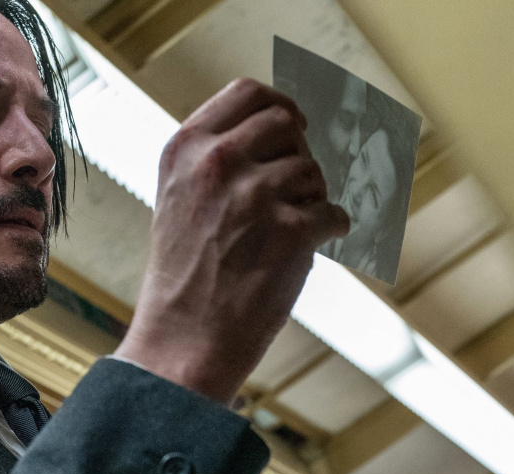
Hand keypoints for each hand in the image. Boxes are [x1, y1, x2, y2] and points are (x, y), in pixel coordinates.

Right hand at [115, 78, 349, 402]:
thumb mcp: (180, 199)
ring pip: (312, 172)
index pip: (247, 93)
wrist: (182, 340)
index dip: (280, 105)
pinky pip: (333, 214)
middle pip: (287, 125)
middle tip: (292, 191)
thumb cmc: (184, 276)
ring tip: (286, 232)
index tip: (294, 127)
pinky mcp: (289, 231)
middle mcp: (217, 162)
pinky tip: (306, 250)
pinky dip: (329, 232)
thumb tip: (282, 135)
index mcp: (186, 148)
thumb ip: (217, 161)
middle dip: (298, 155)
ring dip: (311, 199)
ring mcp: (254, 195)